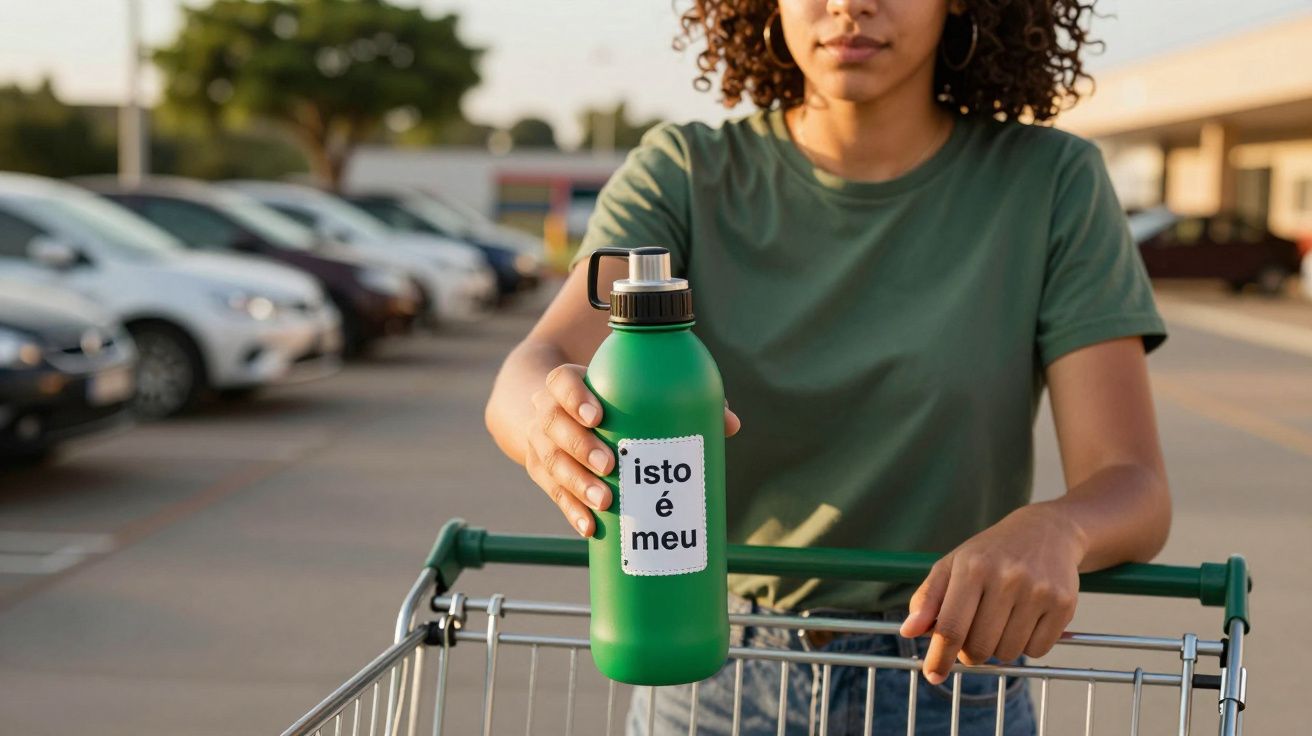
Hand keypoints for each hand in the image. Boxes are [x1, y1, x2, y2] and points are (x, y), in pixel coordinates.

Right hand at [525, 364, 740, 536]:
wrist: (556, 411)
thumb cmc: (608, 398)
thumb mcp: (630, 389)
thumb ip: (679, 400)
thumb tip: (730, 424)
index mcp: (567, 384)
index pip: (561, 382)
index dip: (575, 398)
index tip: (597, 416)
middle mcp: (548, 413)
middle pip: (554, 426)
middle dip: (581, 448)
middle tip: (610, 466)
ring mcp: (541, 445)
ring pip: (551, 464)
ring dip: (577, 486)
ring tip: (606, 502)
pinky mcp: (544, 475)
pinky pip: (554, 494)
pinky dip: (573, 511)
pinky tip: (591, 527)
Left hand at [898, 504, 1085, 683]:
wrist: (1047, 531)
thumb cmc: (990, 553)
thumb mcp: (952, 565)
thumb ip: (928, 599)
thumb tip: (907, 632)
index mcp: (972, 567)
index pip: (951, 627)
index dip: (939, 657)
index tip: (932, 674)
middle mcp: (1007, 577)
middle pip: (978, 646)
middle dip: (970, 652)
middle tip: (972, 637)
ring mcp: (1038, 591)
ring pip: (1008, 653)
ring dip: (998, 648)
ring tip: (1000, 621)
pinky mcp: (1064, 604)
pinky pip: (1036, 651)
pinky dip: (1026, 645)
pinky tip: (1024, 620)